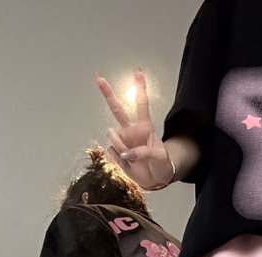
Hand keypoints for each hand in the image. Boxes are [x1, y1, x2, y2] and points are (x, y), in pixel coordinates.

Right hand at [97, 70, 173, 189]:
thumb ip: (143, 152)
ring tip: (132, 157)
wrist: (156, 180)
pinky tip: (128, 163)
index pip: (142, 105)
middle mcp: (131, 131)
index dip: (140, 89)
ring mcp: (123, 142)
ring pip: (112, 136)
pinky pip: (112, 152)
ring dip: (121, 146)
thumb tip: (126, 153)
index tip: (138, 72)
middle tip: (99, 78)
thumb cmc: (162, 165)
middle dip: (108, 94)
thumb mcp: (160, 157)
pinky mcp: (117, 153)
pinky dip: (119, 159)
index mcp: (145, 128)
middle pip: (118, 110)